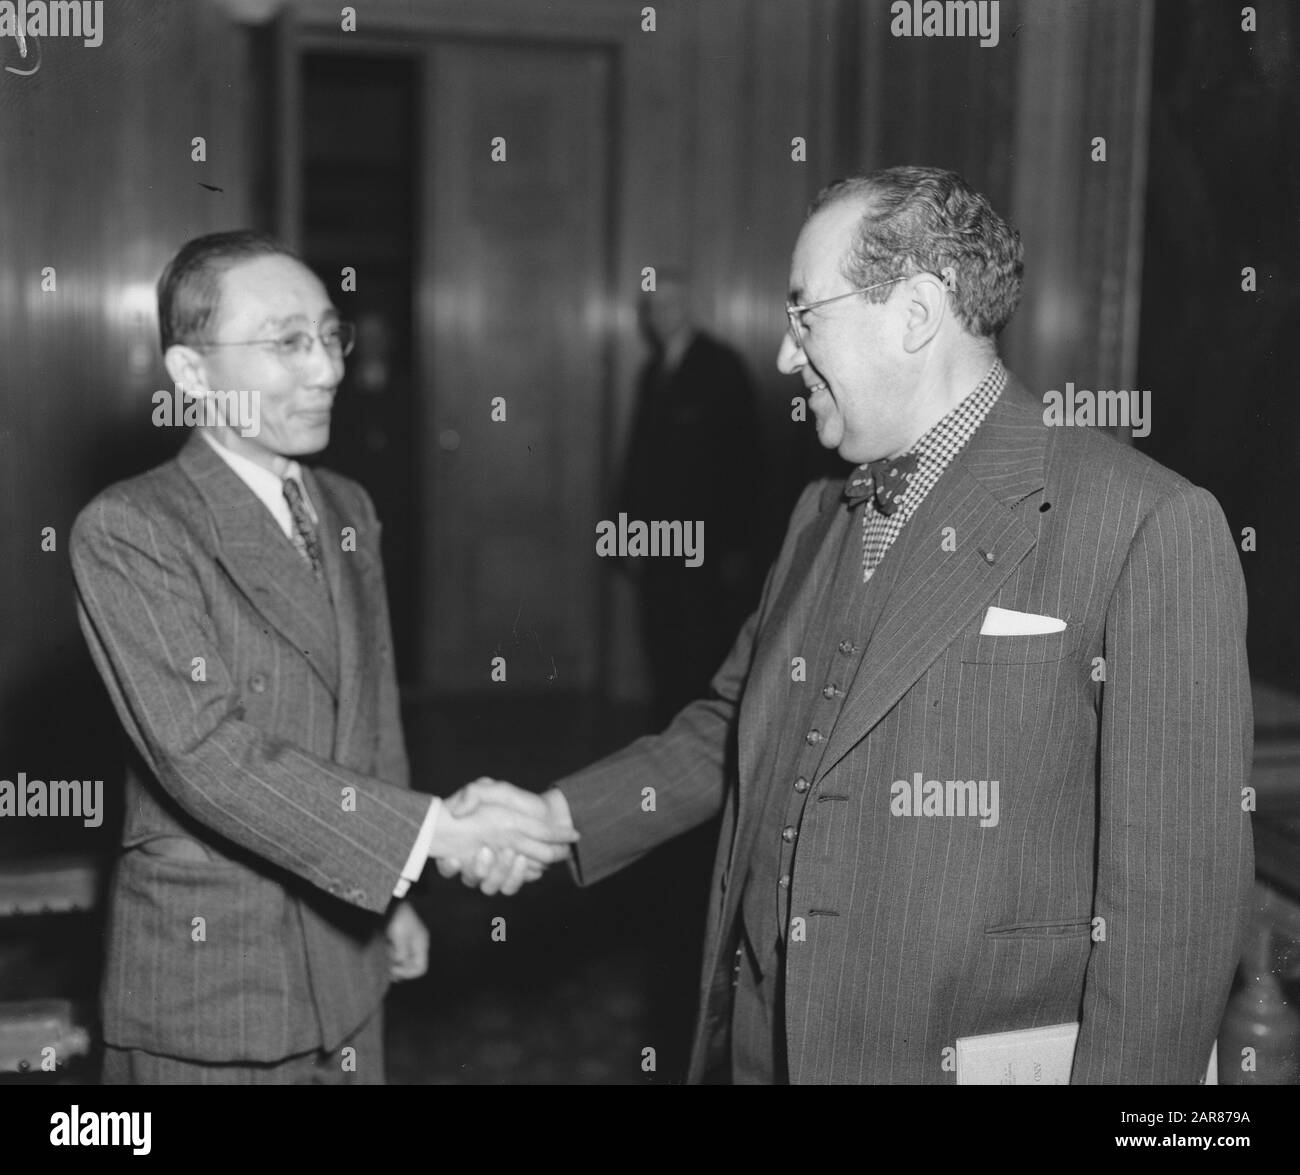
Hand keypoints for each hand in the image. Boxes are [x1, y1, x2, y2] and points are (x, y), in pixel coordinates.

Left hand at [385, 900, 428, 981]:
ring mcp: (408, 943)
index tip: (393, 969)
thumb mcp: (401, 937)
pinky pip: (396, 953)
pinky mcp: (399, 940)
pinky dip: (389, 955)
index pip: (420, 968)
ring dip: (392, 962)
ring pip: (402, 961)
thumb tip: (399, 967)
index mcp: (421, 945)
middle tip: (386, 968)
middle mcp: (416, 946)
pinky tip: (383, 950)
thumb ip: (401, 954)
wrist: (392, 902)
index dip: (407, 973)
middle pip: (411, 966)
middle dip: (398, 969)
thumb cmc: (399, 918)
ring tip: (384, 957)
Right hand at [434, 779, 574, 895]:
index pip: (446, 864)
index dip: (447, 866)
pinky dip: (515, 877)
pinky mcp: (513, 879)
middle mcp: (477, 863)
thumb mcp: (495, 790)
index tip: (454, 858)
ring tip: (511, 851)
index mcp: (465, 844)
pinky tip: (523, 859)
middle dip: (476, 869)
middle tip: (487, 850)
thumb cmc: (515, 802)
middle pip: (468, 879)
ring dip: (497, 872)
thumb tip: (456, 812)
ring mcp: (495, 873)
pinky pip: (509, 888)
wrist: (546, 815)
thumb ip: (473, 794)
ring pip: (488, 887)